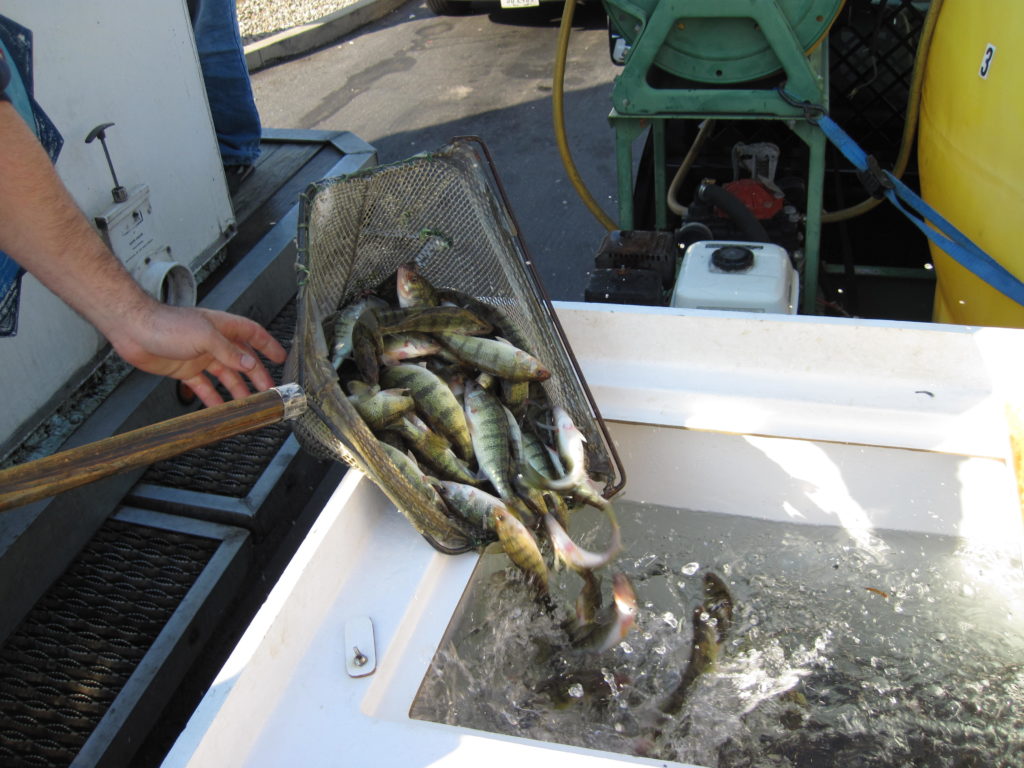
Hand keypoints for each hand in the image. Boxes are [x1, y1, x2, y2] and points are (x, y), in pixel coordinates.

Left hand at [107, 301, 286, 406]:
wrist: (133, 330)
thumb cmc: (166, 324)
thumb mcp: (204, 336)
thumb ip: (228, 351)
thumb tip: (249, 363)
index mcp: (222, 327)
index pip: (253, 334)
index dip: (268, 345)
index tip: (280, 358)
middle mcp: (213, 342)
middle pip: (242, 359)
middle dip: (256, 375)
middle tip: (268, 391)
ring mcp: (199, 356)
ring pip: (225, 375)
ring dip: (237, 389)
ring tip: (248, 405)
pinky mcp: (184, 369)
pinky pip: (203, 386)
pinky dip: (212, 397)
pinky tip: (219, 409)